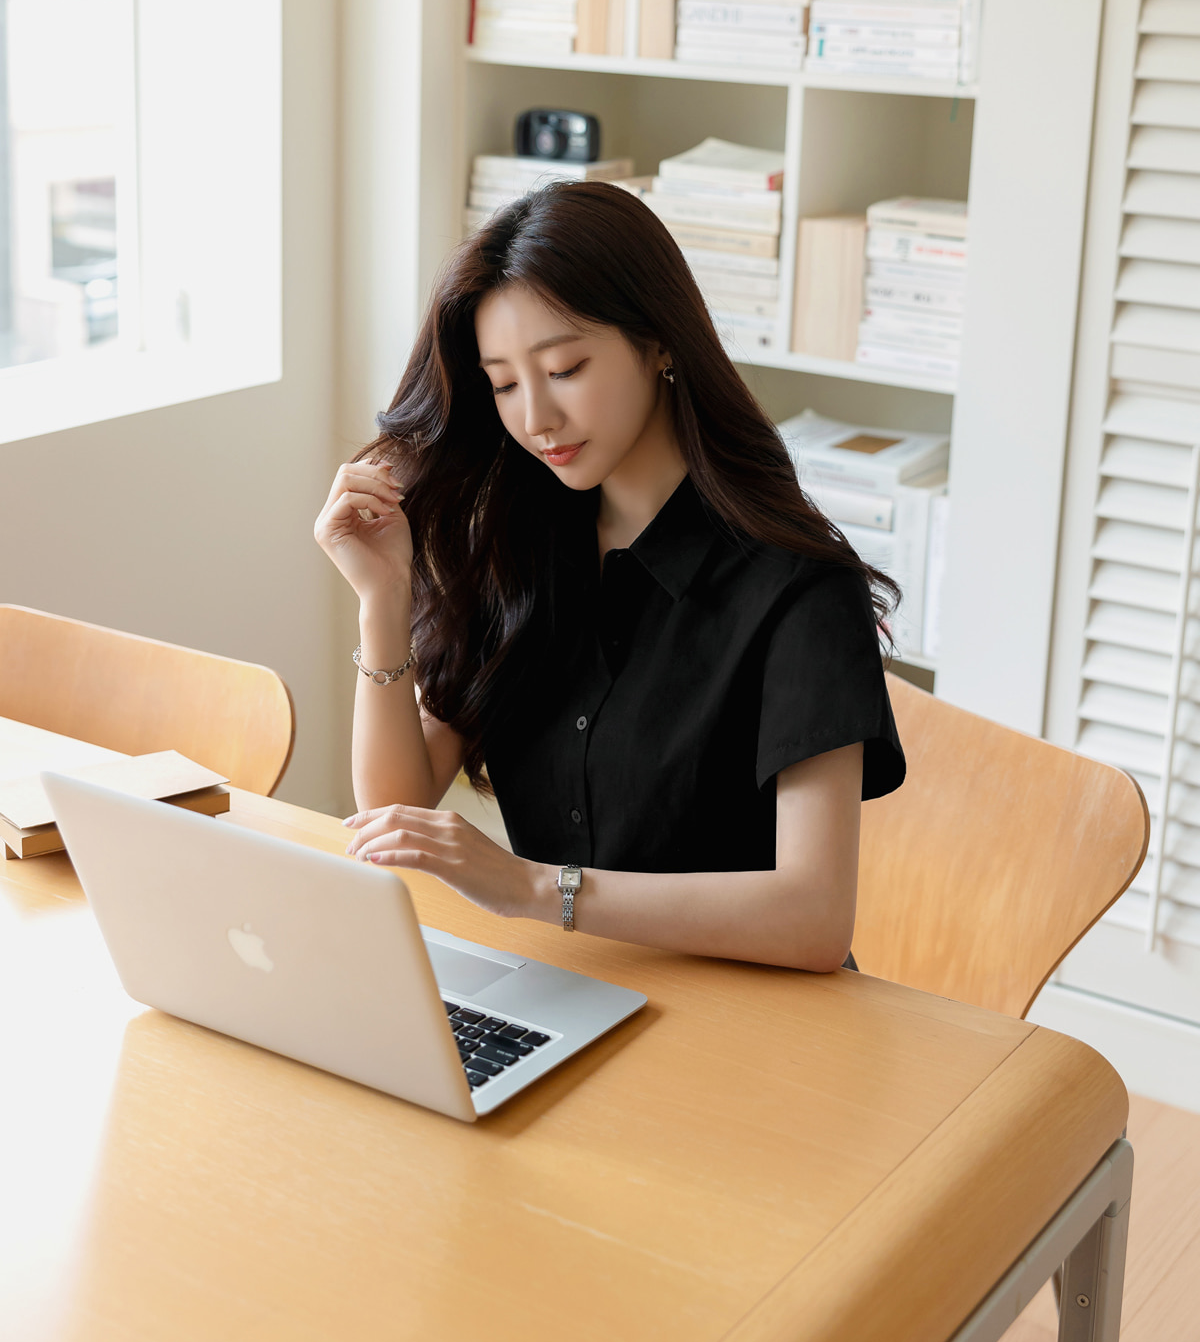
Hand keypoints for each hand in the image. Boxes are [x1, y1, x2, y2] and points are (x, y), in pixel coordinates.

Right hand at [314, 460, 412, 602]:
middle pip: (345, 472)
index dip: (372, 468)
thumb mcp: (390, 514)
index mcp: (343, 512)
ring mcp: (325, 523)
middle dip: (375, 474)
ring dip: (375, 486)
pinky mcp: (326, 530)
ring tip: (394, 501)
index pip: (349, 475)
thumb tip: (381, 463)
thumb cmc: (393, 556)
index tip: (396, 478)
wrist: (391, 585)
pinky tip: (385, 512)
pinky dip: (370, 500)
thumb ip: (382, 491)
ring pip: (345, 480)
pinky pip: (346, 499)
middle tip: (397, 488)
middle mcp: (330, 515)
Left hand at [343, 804, 549, 919]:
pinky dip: (389, 856)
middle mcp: (447, 826)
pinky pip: (414, 856)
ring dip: (372, 844)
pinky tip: (374, 861)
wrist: (526, 885)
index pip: (401, 809)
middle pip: (394, 817)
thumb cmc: (497, 873)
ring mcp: (450, 844)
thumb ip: (438, 845)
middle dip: (365, 829)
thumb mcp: (464, 849)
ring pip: (399, 834)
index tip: (352, 824)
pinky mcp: (453, 865)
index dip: (371, 815)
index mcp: (449, 820)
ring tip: (357, 857)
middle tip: (348, 845)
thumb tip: (409, 852)